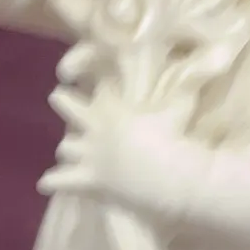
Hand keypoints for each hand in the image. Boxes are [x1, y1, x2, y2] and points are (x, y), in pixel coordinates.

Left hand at [37, 89, 193, 217]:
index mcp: (115, 109)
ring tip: (65, 150)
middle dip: (64, 102)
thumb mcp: (180, 107)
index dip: (99, 86)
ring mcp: (90, 156)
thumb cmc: (173, 139)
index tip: (99, 82)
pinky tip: (42, 184)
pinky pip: (63, 181)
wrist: (166, 175)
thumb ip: (185, 90)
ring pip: (66, 147)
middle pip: (71, 109)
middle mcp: (96, 129)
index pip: (100, 90)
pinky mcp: (89, 181)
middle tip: (57, 97)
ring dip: (66, 149)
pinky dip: (53, 182)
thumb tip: (206, 66)